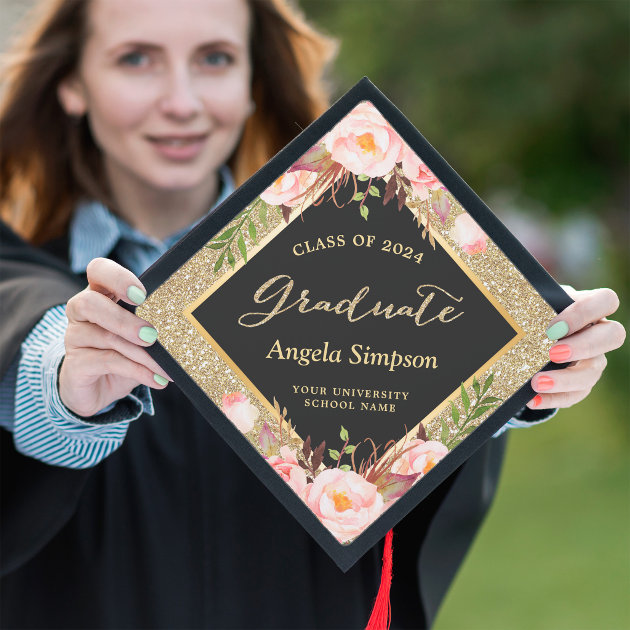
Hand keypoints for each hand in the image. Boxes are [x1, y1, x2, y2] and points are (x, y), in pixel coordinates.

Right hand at [59, 258, 171, 416]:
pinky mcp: (74, 365)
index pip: (98, 270)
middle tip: (151, 334)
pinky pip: (106, 363)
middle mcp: (81, 311)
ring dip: (141, 353)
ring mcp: (74, 338)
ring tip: (164, 366)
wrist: (99, 389)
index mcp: (100, 294)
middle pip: (89, 302)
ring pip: (105, 337)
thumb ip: (153, 323)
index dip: (117, 278)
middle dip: (123, 319)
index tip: (141, 294)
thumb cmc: (123, 354)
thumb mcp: (140, 335)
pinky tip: (156, 379)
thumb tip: (186, 324)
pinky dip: (136, 371)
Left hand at [527, 286, 624, 409]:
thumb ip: (535, 302)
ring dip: (565, 379)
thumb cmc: (535, 313)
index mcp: (589, 307)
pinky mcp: (581, 384)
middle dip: (583, 346)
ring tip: (536, 382)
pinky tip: (532, 400)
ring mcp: (593, 360)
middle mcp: (598, 333)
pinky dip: (552, 399)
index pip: (606, 300)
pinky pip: (574, 395)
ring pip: (593, 372)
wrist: (530, 336)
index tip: (554, 326)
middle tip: (552, 353)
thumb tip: (518, 300)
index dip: (584, 312)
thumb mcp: (535, 304)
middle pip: (614, 336)